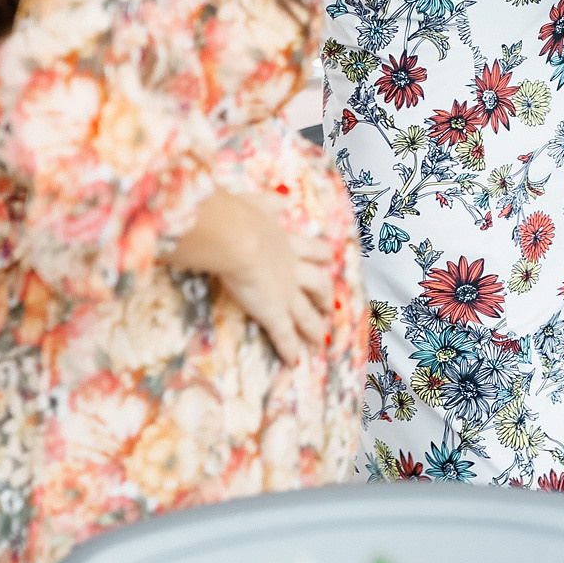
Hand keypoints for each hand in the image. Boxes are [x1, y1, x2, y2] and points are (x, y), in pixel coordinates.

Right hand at [168, 190, 335, 363]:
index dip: (322, 256)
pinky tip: (295, 363)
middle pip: (319, 284)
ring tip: (321, 339)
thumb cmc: (238, 216)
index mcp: (288, 242)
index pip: (313, 251)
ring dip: (314, 327)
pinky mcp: (273, 313)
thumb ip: (269, 203)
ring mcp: (285, 293)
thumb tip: (282, 199)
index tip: (328, 259)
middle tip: (328, 306)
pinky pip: (285, 336)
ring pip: (308, 314)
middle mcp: (292, 269)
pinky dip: (291, 350)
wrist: (234, 236)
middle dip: (324, 296)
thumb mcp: (256, 202)